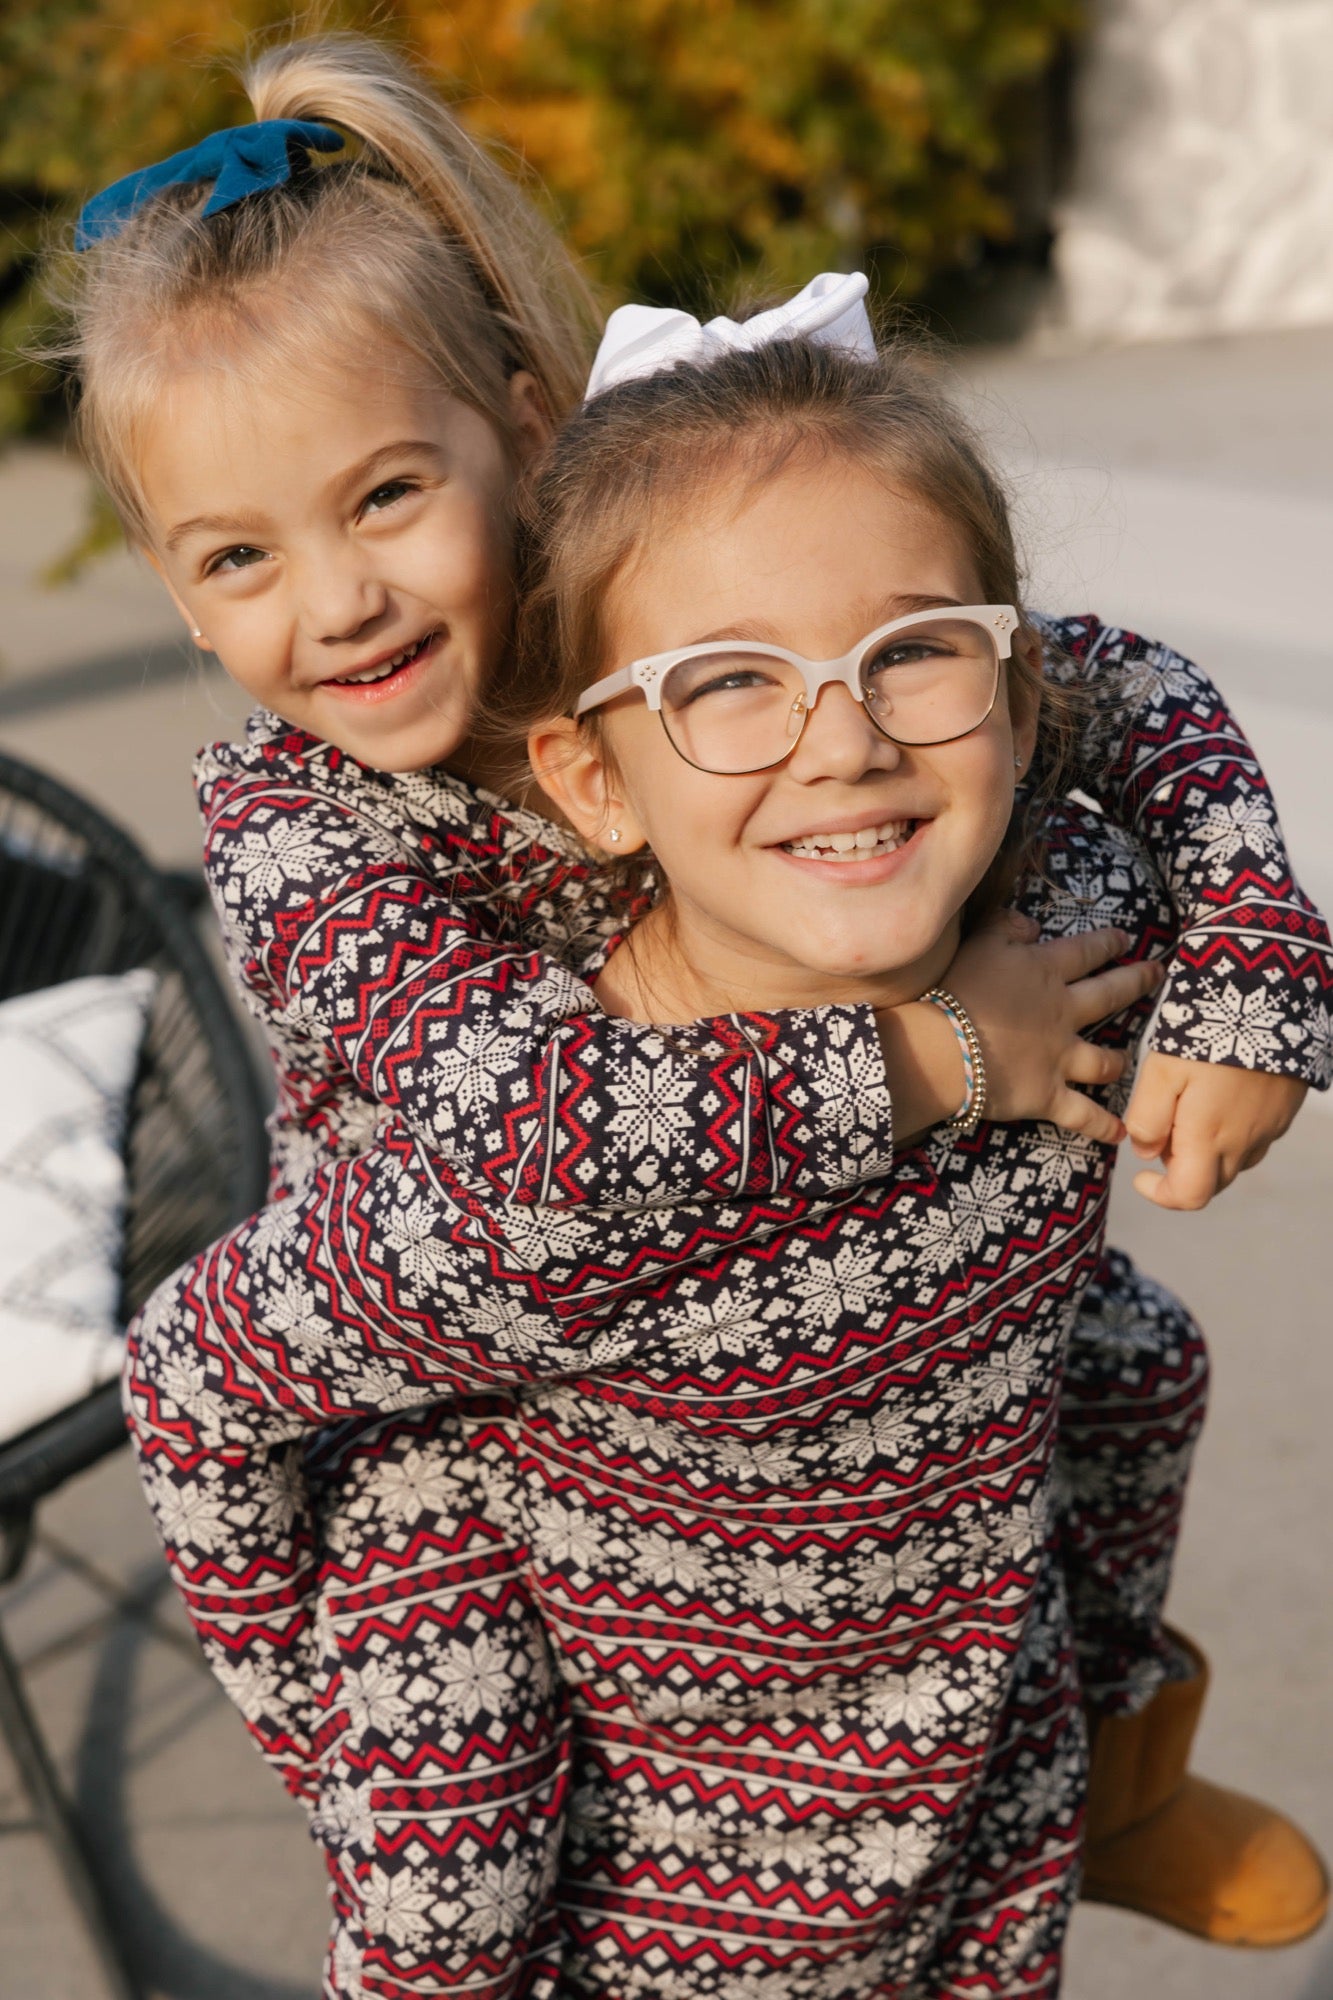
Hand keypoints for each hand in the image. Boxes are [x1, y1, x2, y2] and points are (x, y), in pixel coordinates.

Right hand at [943, 912, 1164, 1144]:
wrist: (943, 1046)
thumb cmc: (956, 990)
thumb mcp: (979, 943)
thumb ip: (1007, 926)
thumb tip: (1033, 925)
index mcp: (1046, 972)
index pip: (1087, 951)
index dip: (1108, 943)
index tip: (1125, 940)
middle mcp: (1063, 1013)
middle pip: (1109, 995)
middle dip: (1137, 982)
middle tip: (1157, 976)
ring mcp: (1060, 1057)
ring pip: (1104, 1059)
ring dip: (1120, 1059)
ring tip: (1129, 1059)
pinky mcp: (1048, 1095)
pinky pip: (1082, 1115)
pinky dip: (1102, 1125)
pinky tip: (1120, 1133)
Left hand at [1124, 1051, 1306, 1208]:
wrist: (1269, 1002)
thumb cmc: (1208, 1034)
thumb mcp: (1161, 1070)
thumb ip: (1148, 1117)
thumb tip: (1143, 1151)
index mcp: (1209, 1138)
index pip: (1188, 1196)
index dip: (1160, 1195)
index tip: (1141, 1176)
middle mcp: (1243, 1142)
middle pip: (1210, 1183)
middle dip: (1181, 1170)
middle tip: (1165, 1129)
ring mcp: (1268, 1129)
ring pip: (1233, 1162)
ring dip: (1207, 1153)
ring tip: (1191, 1109)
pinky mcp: (1283, 1112)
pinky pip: (1255, 1140)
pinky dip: (1232, 1135)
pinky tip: (1220, 1099)